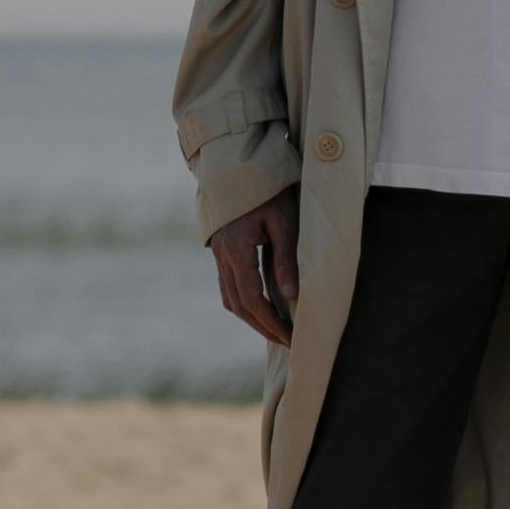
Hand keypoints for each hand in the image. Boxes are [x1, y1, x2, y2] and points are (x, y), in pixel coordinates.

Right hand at [207, 190, 299, 346]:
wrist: (239, 167)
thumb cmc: (268, 191)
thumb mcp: (283, 222)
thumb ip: (286, 259)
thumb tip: (292, 296)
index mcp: (236, 249)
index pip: (253, 299)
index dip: (271, 322)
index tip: (291, 337)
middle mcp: (222, 255)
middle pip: (238, 304)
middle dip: (262, 326)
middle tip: (287, 341)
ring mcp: (218, 253)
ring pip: (230, 298)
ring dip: (251, 317)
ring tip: (275, 329)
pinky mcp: (220, 250)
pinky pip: (228, 286)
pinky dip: (244, 302)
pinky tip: (261, 306)